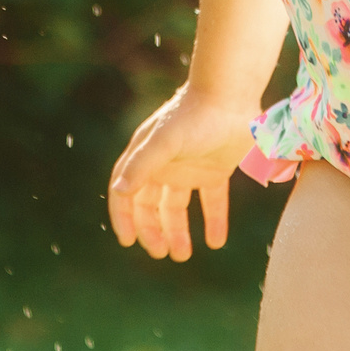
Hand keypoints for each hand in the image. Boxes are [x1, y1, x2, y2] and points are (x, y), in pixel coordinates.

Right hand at [107, 85, 254, 261]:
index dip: (124, 217)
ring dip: (179, 232)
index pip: (126, 193)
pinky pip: (212, 201)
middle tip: (161, 252)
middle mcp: (165, 165)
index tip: (128, 241)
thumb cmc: (193, 115)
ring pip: (178, 207)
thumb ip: (142, 165)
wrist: (231, 95)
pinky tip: (216, 242)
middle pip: (151, 206)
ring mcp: (190, 168)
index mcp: (146, 156)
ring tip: (182, 255)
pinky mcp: (216, 170)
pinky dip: (214, 221)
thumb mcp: (164, 141)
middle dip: (152, 230)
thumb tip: (118, 191)